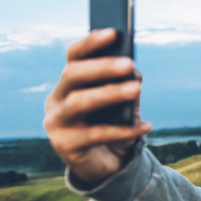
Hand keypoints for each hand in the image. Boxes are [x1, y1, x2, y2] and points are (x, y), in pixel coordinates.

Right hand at [44, 28, 151, 186]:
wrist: (107, 167)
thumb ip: (125, 87)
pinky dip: (122, 130)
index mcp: (68, 83)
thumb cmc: (114, 128)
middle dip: (102, 67)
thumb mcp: (122, 106)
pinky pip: (94, 134)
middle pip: (73, 75)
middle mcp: (56, 99)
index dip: (90, 43)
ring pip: (78, 102)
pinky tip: (145, 126)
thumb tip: (133, 72)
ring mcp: (55, 123)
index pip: (74, 56)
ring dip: (109, 93)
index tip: (113, 33)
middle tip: (129, 64)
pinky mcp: (64, 145)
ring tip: (137, 89)